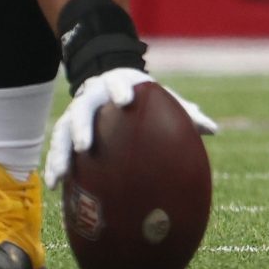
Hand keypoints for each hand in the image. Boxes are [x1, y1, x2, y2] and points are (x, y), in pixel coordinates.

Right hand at [43, 69, 216, 186]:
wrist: (108, 81)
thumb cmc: (143, 95)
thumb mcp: (161, 97)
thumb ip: (184, 111)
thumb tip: (212, 130)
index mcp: (118, 84)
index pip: (117, 83)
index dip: (119, 90)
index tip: (125, 100)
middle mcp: (92, 97)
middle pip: (83, 110)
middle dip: (83, 127)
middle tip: (86, 146)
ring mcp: (75, 112)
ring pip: (63, 131)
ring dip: (61, 153)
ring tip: (61, 176)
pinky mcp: (65, 128)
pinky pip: (57, 148)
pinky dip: (55, 166)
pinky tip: (56, 187)